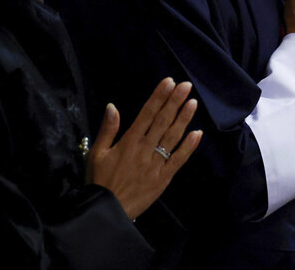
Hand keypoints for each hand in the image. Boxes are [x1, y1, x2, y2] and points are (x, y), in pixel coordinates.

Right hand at [86, 78, 201, 219]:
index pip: (147, 113)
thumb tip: (112, 105)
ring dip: (184, 119)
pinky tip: (198, 133)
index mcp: (128, 141)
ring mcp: (156, 163)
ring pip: (172, 137)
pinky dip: (188, 147)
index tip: (169, 82)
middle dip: (175, 102)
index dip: (159, 96)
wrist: (106, 212)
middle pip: (162, 121)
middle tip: (186, 85)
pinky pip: (178, 160)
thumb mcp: (96, 154)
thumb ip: (107, 129)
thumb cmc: (99, 181)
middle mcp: (144, 149)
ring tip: (193, 103)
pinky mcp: (163, 178)